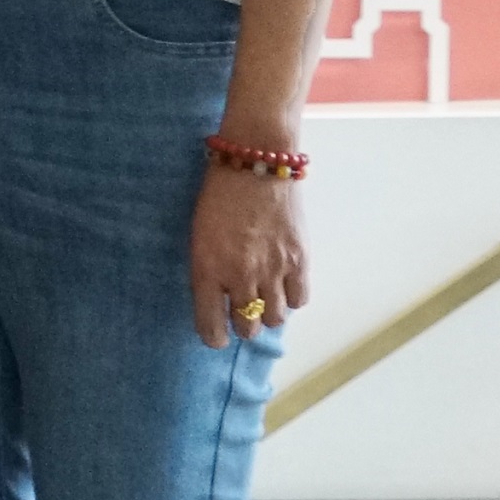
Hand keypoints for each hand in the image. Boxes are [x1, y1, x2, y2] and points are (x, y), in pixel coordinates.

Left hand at [190, 156, 308, 350]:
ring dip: (270, 313)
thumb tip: (218, 299)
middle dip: (244, 324)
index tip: (217, 336)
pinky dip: (293, 297)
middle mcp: (240, 275)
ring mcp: (272, 269)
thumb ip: (208, 269)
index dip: (214, 337)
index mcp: (207, 268)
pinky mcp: (300, 260)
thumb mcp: (199, 234)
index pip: (210, 325)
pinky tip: (285, 284)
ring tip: (266, 296)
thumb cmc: (219, 194)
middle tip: (244, 312)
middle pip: (247, 326)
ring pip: (276, 318)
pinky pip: (300, 299)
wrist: (255, 162)